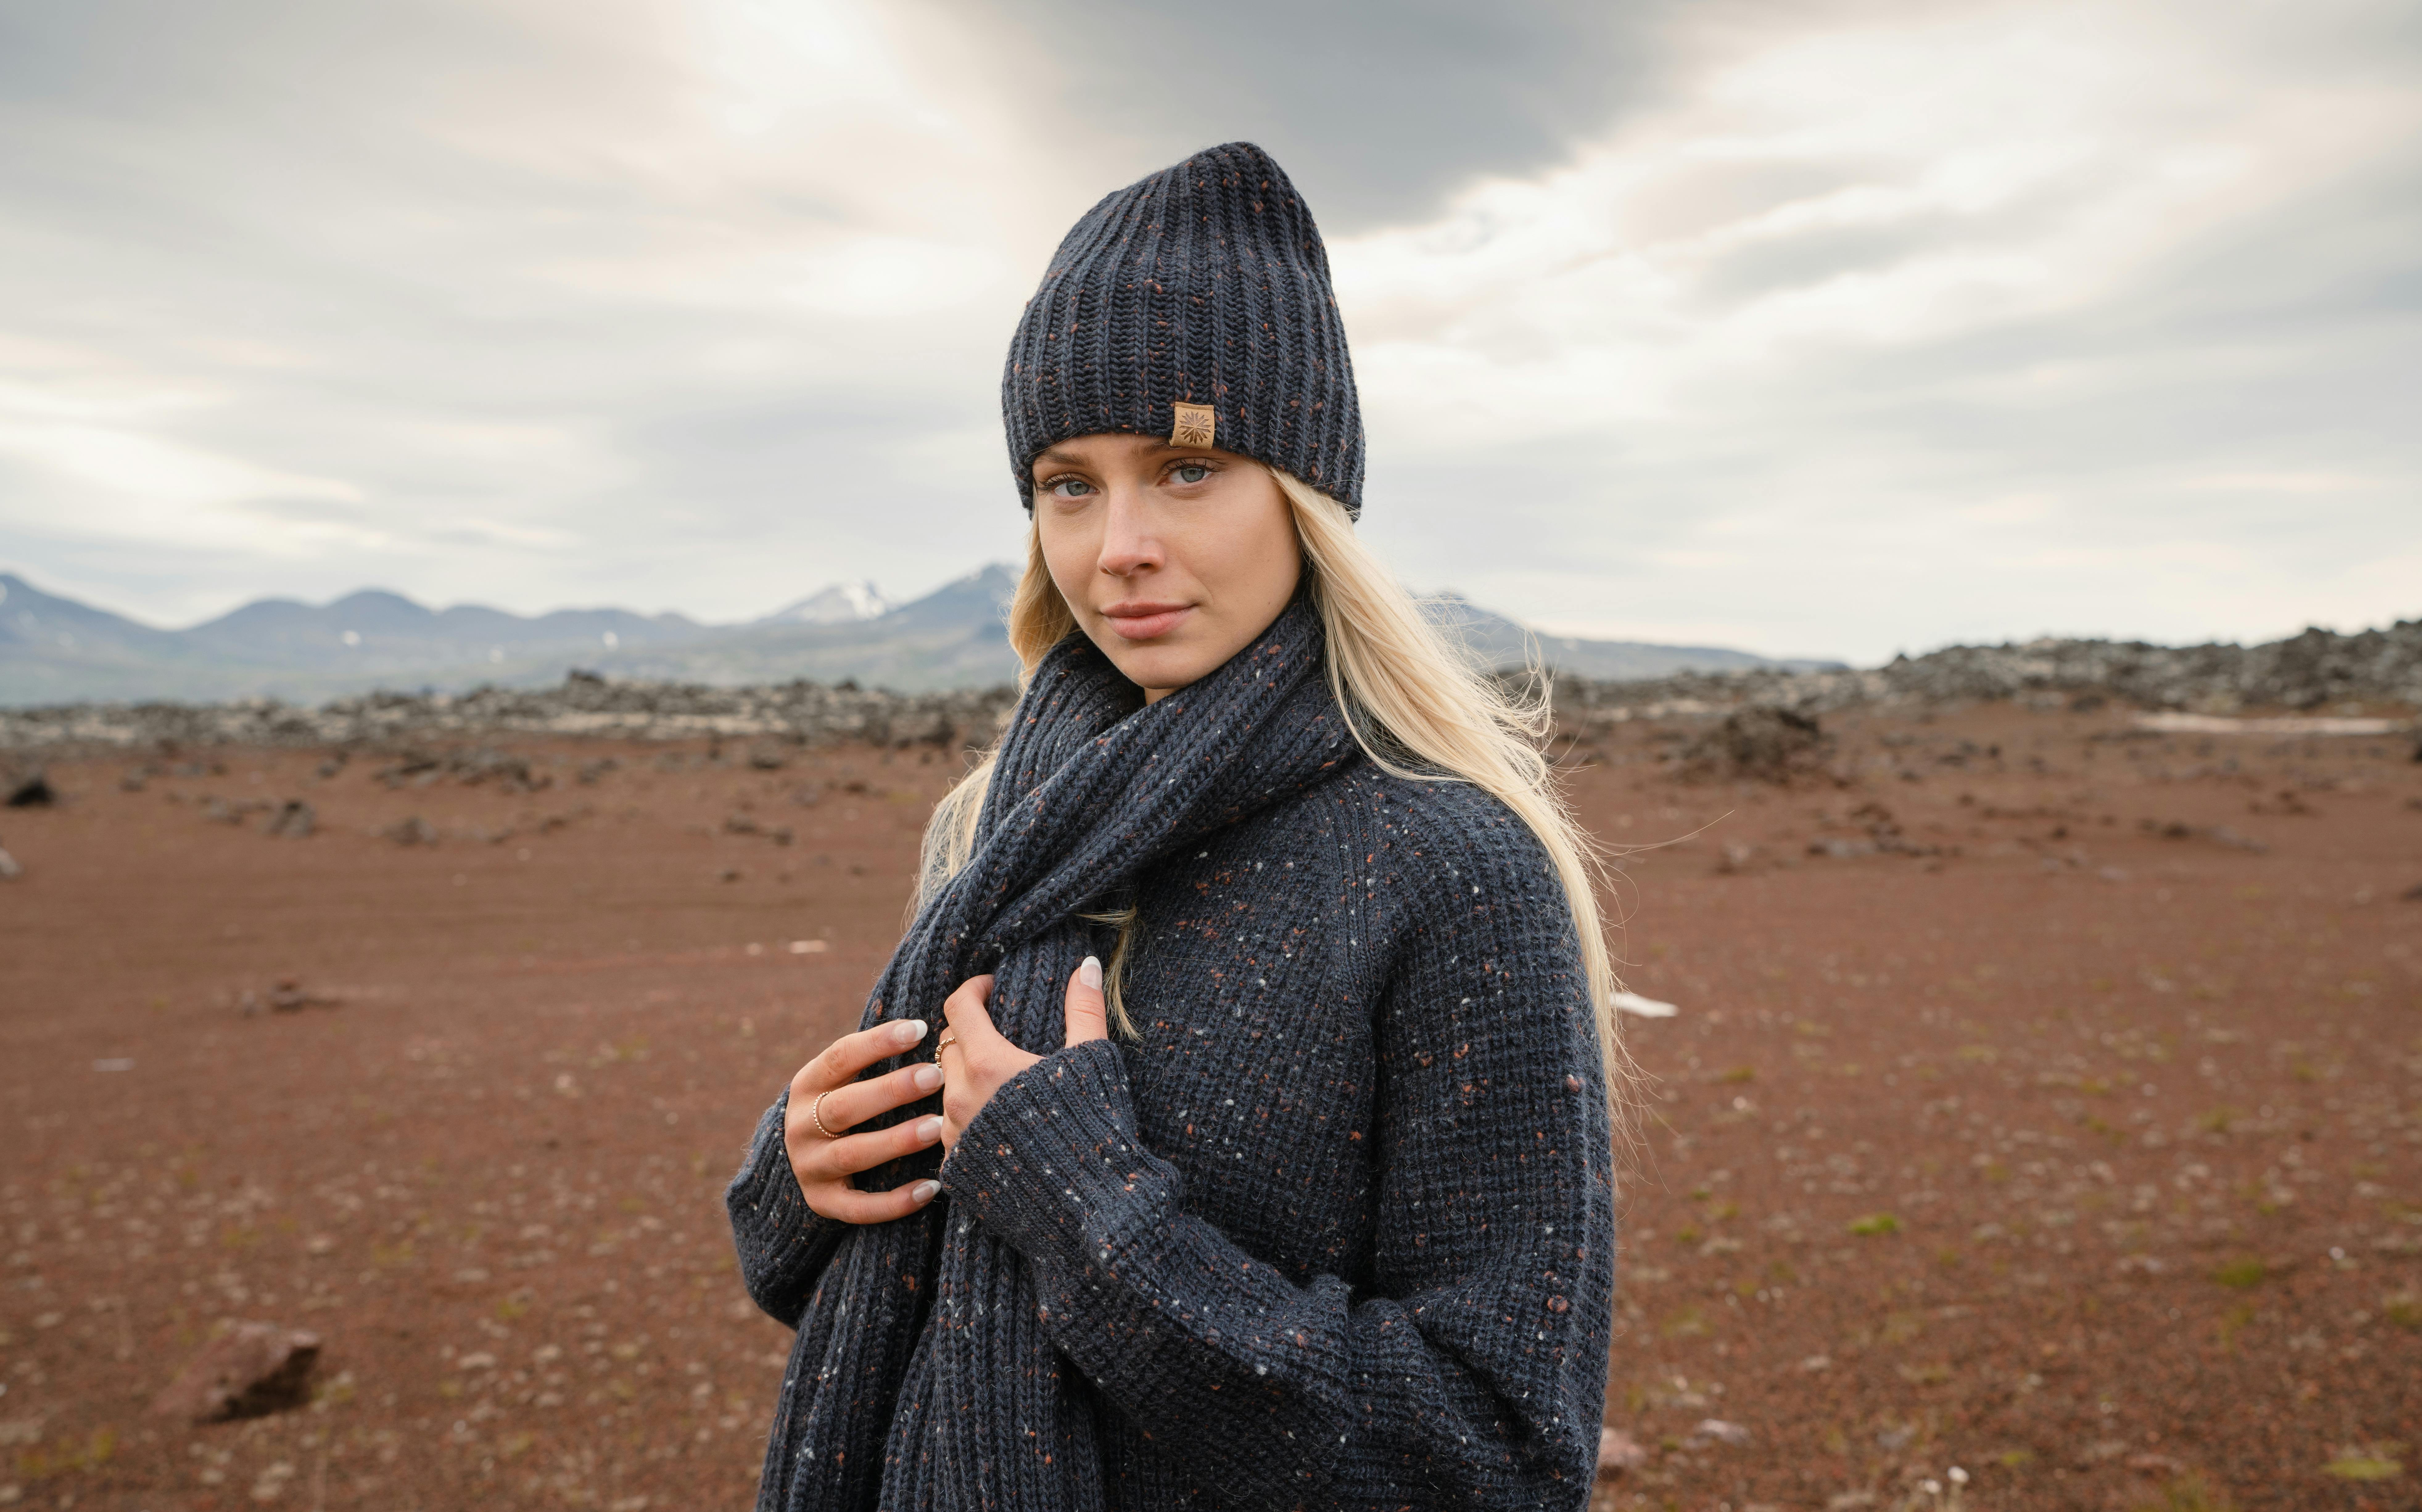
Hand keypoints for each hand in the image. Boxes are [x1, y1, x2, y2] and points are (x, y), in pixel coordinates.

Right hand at [783, 1018, 945, 1223]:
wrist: (803, 1160)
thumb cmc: (844, 1104)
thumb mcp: (844, 1079)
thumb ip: (872, 1057)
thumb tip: (925, 1024)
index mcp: (807, 1085)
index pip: (839, 1057)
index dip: (877, 1042)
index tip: (919, 1028)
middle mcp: (800, 1126)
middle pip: (844, 1106)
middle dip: (891, 1091)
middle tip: (936, 1076)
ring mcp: (809, 1167)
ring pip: (852, 1154)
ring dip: (896, 1141)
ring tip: (938, 1127)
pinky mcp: (823, 1202)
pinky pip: (860, 1207)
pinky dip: (895, 1201)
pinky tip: (931, 1187)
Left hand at [935, 957, 1108, 1157]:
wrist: (1090, 1210)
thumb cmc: (1093, 1130)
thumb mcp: (1092, 1061)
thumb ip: (1085, 1009)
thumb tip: (1088, 966)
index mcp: (987, 1064)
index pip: (958, 1007)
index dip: (974, 989)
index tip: (992, 988)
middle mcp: (960, 1098)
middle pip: (948, 1047)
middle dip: (970, 1033)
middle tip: (1000, 1033)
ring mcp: (954, 1137)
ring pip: (947, 1090)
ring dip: (968, 1078)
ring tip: (1004, 1082)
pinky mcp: (958, 1170)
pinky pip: (952, 1131)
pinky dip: (970, 1117)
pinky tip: (1001, 1123)